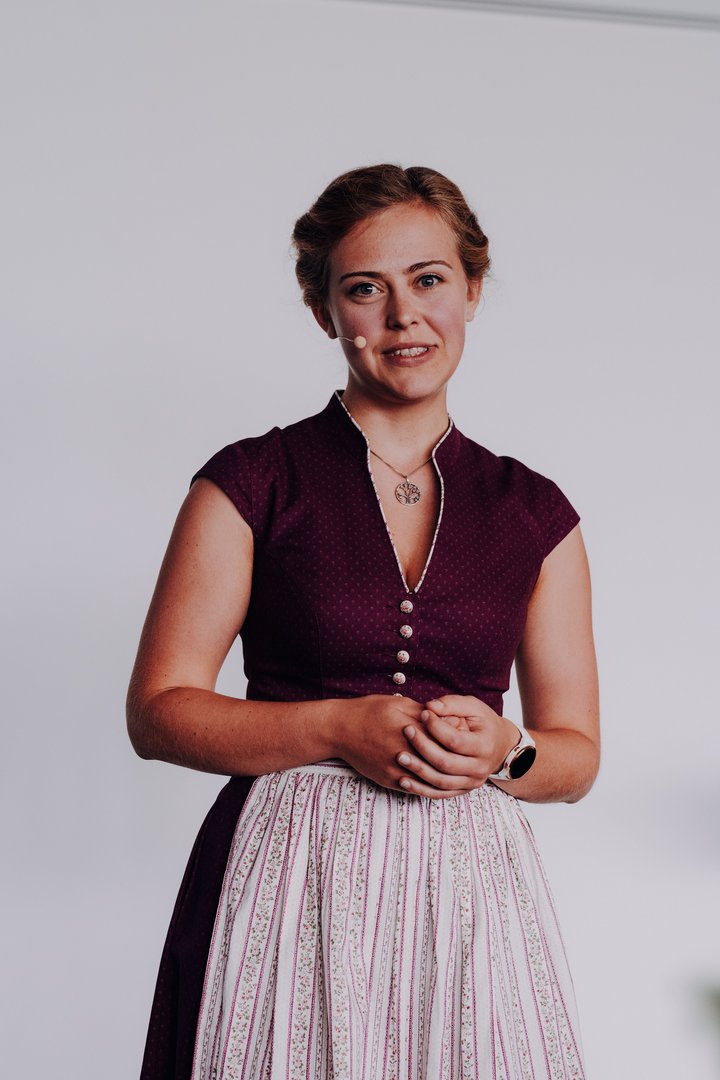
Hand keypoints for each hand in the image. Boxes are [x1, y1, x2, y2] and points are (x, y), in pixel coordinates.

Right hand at [335, 695, 471, 797]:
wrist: (340, 730)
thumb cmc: (369, 711)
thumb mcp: (398, 703)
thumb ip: (423, 712)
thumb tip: (448, 717)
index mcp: (409, 730)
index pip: (442, 737)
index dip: (455, 736)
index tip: (465, 734)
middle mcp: (403, 752)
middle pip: (437, 759)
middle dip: (452, 757)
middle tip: (464, 754)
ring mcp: (395, 769)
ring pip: (428, 778)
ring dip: (442, 775)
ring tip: (454, 769)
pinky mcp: (387, 780)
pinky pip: (413, 787)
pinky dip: (426, 784)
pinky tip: (435, 778)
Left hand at [393, 695, 520, 797]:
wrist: (500, 746)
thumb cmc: (483, 723)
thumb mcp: (473, 707)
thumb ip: (452, 704)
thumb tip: (429, 706)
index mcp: (484, 746)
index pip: (455, 740)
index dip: (436, 727)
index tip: (422, 713)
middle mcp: (479, 768)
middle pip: (446, 763)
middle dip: (422, 747)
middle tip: (406, 731)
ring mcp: (471, 782)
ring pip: (440, 782)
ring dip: (417, 770)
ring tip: (399, 756)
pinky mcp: (462, 790)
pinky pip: (439, 794)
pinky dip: (420, 789)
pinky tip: (403, 780)